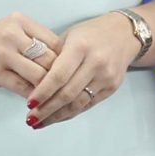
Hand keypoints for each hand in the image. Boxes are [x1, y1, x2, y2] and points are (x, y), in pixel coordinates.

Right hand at [0, 13, 65, 97]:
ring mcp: (3, 52)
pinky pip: (22, 87)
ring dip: (48, 91)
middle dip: (60, 78)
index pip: (55, 42)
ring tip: (55, 102)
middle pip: (51, 59)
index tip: (70, 75)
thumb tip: (62, 64)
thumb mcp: (8, 32)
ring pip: (39, 74)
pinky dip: (32, 97)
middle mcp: (13, 33)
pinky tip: (36, 104)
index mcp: (21, 21)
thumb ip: (32, 43)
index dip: (66, 61)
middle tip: (68, 93)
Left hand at [30, 13, 142, 128]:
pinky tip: (58, 117)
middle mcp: (96, 62)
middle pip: (68, 93)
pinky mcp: (112, 87)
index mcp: (80, 47)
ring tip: (40, 122)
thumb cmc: (91, 33)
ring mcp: (106, 77)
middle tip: (31, 119)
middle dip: (47, 109)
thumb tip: (32, 82)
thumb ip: (53, 57)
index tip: (29, 104)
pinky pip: (88, 105)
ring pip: (78, 103)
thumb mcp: (69, 36)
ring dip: (57, 116)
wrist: (125, 34)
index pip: (58, 76)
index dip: (43, 92)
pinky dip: (71, 113)